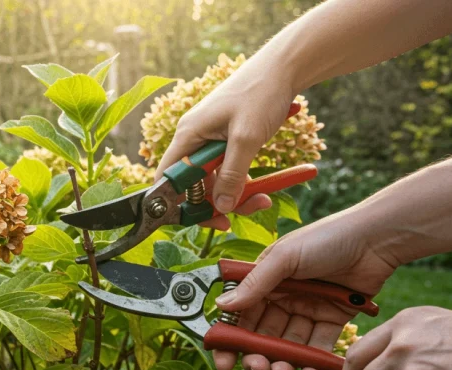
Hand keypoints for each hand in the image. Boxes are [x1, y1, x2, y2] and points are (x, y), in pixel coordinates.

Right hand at [154, 60, 296, 219]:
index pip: (168, 177)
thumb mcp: (247, 138)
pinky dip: (243, 183)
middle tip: (234, 218)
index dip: (179, 202)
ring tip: (262, 200)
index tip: (203, 217)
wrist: (284, 68)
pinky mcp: (226, 142)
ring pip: (213, 181)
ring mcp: (210, 141)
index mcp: (188, 135)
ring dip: (235, 195)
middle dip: (215, 203)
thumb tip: (222, 207)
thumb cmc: (261, 93)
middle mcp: (194, 139)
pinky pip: (228, 171)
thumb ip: (232, 175)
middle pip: (193, 184)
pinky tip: (263, 189)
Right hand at [213, 212, 397, 369]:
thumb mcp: (285, 258)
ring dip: (284, 361)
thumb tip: (221, 306)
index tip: (223, 360)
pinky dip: (313, 362)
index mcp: (267, 280)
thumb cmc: (327, 238)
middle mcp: (284, 296)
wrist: (376, 239)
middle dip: (258, 354)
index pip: (242, 314)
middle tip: (257, 367)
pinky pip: (318, 346)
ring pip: (290, 343)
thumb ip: (255, 284)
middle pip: (264, 333)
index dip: (231, 337)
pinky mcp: (333, 319)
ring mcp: (308, 309)